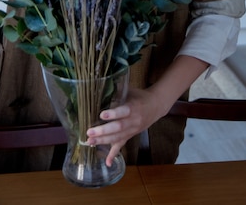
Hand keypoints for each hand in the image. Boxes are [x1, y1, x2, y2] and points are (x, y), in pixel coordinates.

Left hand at [85, 55, 208, 166]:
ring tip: (89, 141)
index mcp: (133, 107)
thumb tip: (99, 83)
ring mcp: (132, 130)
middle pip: (118, 128)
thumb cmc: (140, 96)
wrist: (156, 106)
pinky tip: (107, 162)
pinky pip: (122, 145)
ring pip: (118, 138)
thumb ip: (117, 90)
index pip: (123, 111)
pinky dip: (113, 154)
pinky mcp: (131, 135)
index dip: (113, 113)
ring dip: (103, 141)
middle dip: (103, 131)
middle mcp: (133, 120)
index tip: (102, 114)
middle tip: (89, 131)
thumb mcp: (130, 90)